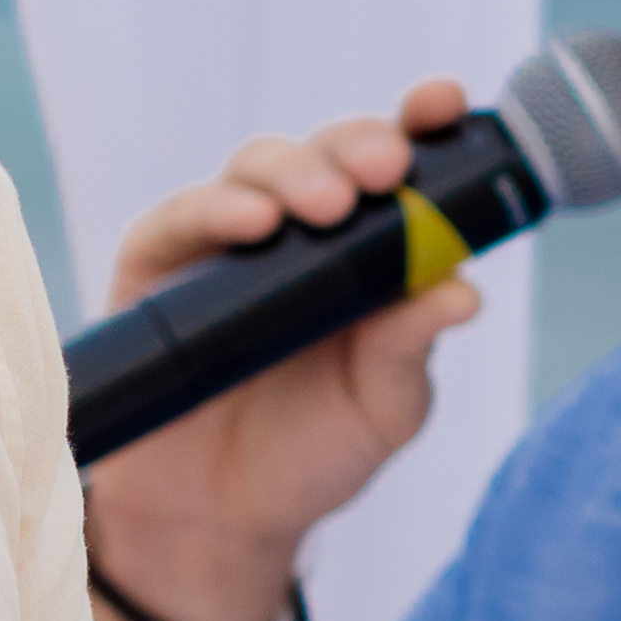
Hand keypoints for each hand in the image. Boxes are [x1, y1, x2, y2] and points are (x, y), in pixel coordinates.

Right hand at [77, 83, 482, 620]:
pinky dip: (215, 208)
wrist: (217, 517)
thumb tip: (463, 289)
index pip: (400, 174)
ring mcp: (225, 244)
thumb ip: (411, 347)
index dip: (424, 128)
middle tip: (385, 168)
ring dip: (295, 171)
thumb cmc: (311, 455)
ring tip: (324, 204)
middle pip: (329, 153)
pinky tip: (251, 223)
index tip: (447, 104)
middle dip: (358, 145)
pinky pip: (182, 216)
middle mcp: (300, 235)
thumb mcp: (385, 409)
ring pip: (257, 168)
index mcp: (371, 256)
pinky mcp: (158, 265)